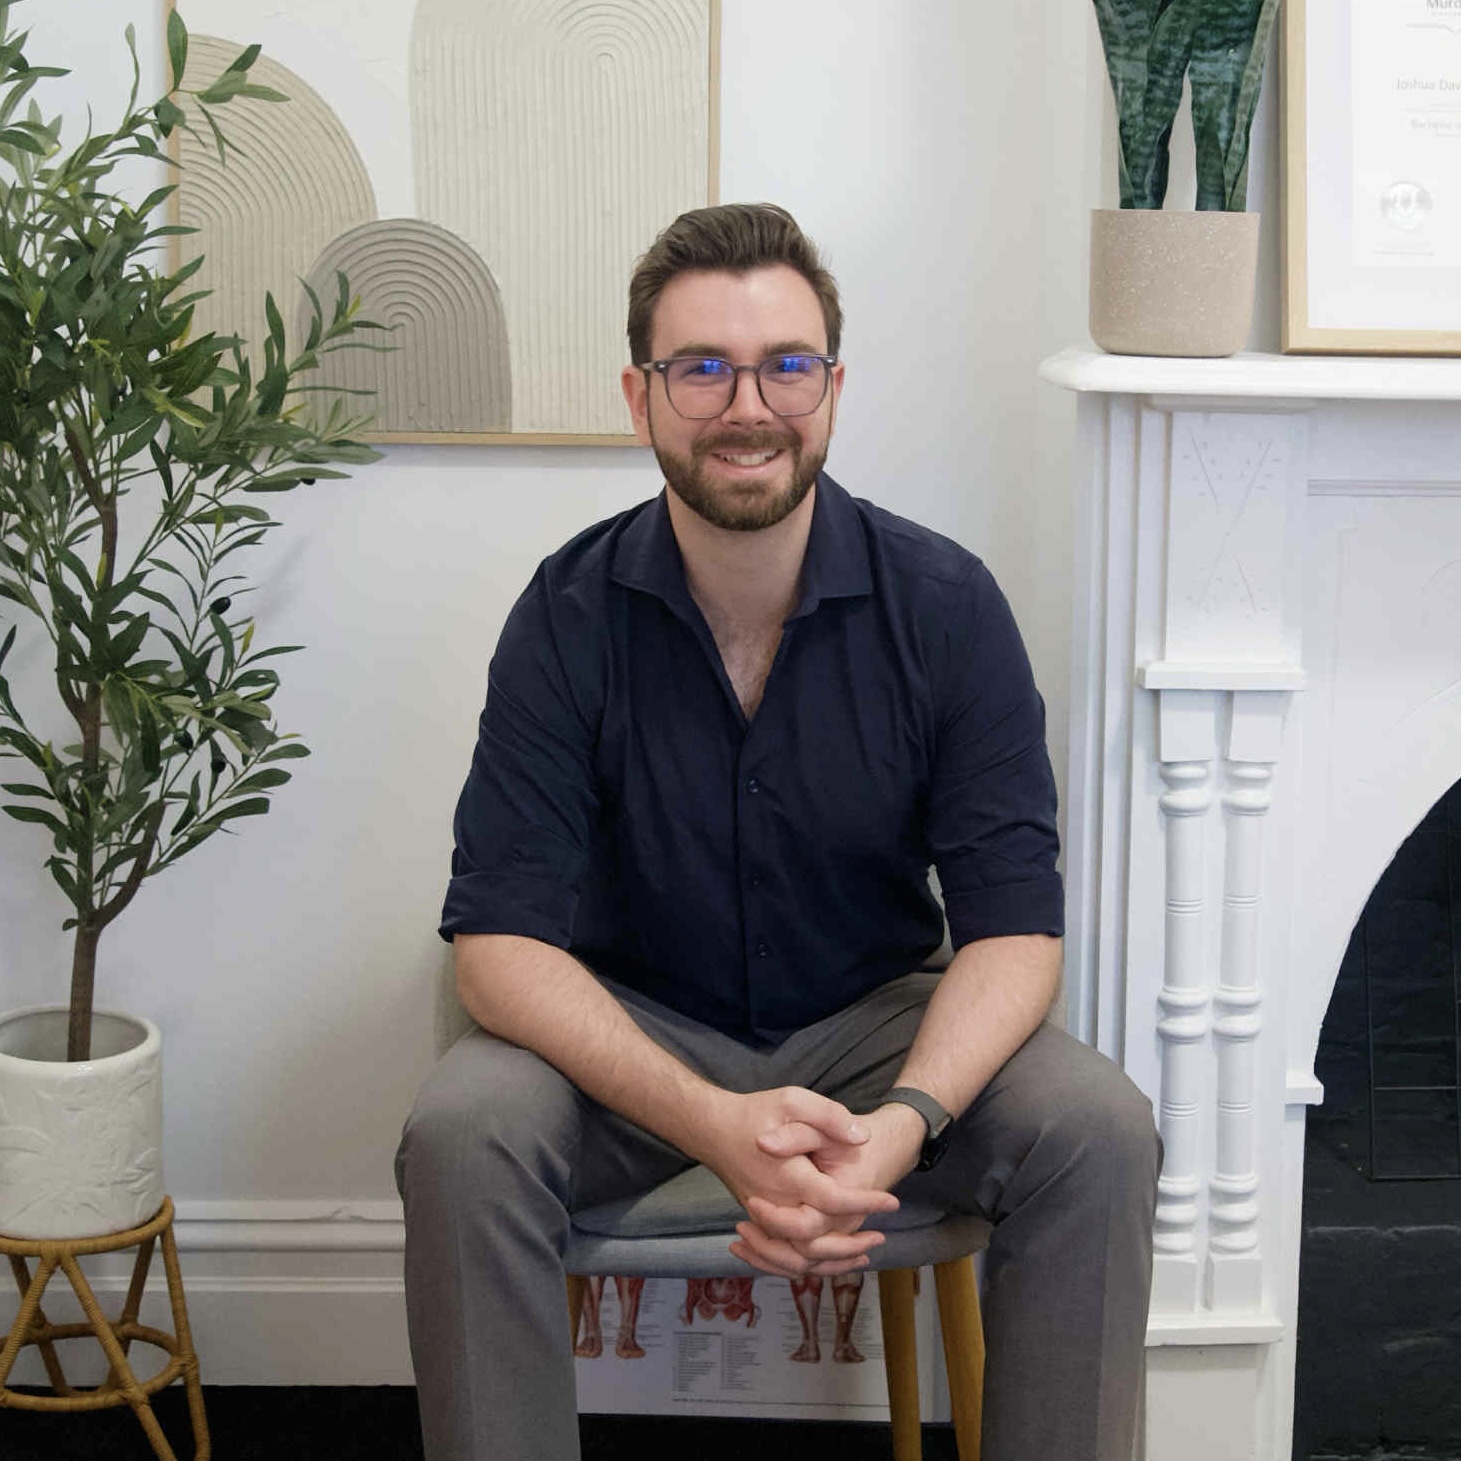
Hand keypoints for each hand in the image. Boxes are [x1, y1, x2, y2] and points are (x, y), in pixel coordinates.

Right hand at [693, 1088, 899, 1276]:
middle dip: (850, 1245)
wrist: (712, 1128)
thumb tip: (861, 1138)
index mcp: (789, 1176)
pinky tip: (829, 1258)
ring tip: (863, 1254)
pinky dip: (806, 1264)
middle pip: (814, 1243)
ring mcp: (765, 1217)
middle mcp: (776, 1204)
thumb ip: (829, 1117)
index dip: (865, 1203)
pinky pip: (782, 1255)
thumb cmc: (754, 1112)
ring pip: (796, 1258)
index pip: (832, 1200)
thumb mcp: (793, 1100)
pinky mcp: (759, 1221)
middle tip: (880, 1236)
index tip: (892, 1201)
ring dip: (832, 1262)